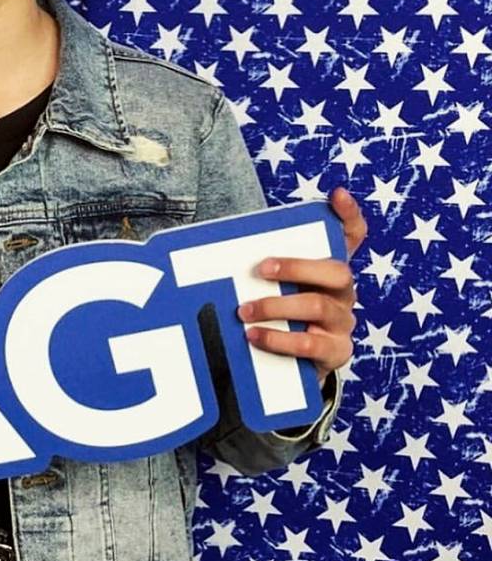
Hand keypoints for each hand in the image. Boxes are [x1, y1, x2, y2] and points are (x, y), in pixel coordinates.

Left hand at [238, 187, 366, 387]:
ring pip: (318, 306)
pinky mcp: (335, 352)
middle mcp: (342, 292)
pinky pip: (311, 344)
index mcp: (328, 269)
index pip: (351, 236)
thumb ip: (259, 266)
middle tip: (260, 268)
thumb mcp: (271, 287)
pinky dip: (280, 340)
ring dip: (276, 306)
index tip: (336, 194)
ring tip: (244, 311)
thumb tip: (209, 248)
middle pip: (337, 271)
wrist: (289, 365)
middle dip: (296, 266)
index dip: (348, 214)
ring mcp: (342, 322)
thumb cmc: (278, 314)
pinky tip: (255, 336)